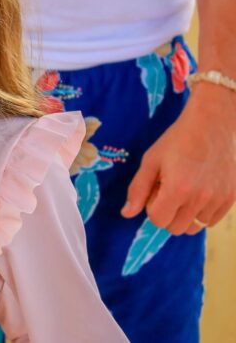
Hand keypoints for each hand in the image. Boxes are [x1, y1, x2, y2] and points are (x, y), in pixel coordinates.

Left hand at [123, 84, 235, 233]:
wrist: (212, 125)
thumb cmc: (176, 140)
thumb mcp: (151, 161)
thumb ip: (137, 189)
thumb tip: (126, 214)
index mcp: (178, 189)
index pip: (158, 220)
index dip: (151, 207)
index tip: (156, 189)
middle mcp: (201, 199)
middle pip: (176, 228)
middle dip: (167, 213)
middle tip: (168, 190)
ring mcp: (219, 200)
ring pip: (195, 227)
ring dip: (185, 214)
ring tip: (185, 189)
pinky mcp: (232, 198)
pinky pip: (212, 220)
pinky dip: (202, 212)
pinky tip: (199, 190)